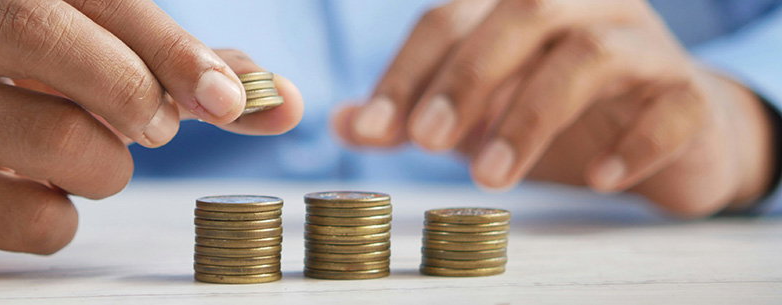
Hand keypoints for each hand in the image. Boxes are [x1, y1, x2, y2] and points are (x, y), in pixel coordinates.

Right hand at [0, 0, 302, 271]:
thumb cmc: (17, 103)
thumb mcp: (94, 68)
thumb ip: (187, 76)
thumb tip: (285, 101)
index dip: (169, 44)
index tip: (228, 98)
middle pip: (45, 36)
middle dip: (132, 88)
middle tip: (161, 128)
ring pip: (53, 139)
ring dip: (107, 167)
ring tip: (92, 163)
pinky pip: (31, 216)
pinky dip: (64, 219)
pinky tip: (38, 198)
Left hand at [334, 0, 775, 217]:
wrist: (667, 136)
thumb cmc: (559, 113)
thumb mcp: (476, 113)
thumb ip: (413, 113)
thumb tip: (343, 123)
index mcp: (523, 3)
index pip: (452, 14)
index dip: (407, 70)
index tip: (373, 128)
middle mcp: (586, 5)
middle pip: (523, 13)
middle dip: (466, 78)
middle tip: (426, 142)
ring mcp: (645, 44)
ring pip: (591, 54)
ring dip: (531, 116)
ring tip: (491, 178)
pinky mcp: (690, 93)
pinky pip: (670, 106)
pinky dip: (632, 143)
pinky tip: (597, 179)